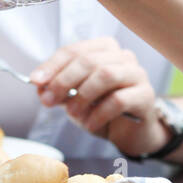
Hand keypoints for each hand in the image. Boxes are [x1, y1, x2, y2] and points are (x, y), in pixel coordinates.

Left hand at [29, 37, 165, 152]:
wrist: (131, 133)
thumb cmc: (103, 111)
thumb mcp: (75, 99)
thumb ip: (58, 90)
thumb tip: (38, 85)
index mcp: (104, 49)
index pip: (74, 50)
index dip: (53, 65)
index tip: (36, 81)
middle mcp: (123, 57)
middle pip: (89, 60)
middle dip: (64, 81)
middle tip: (49, 101)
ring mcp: (137, 74)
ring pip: (105, 75)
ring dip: (82, 95)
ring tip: (72, 113)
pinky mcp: (146, 96)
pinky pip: (119, 100)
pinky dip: (99, 113)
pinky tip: (90, 124)